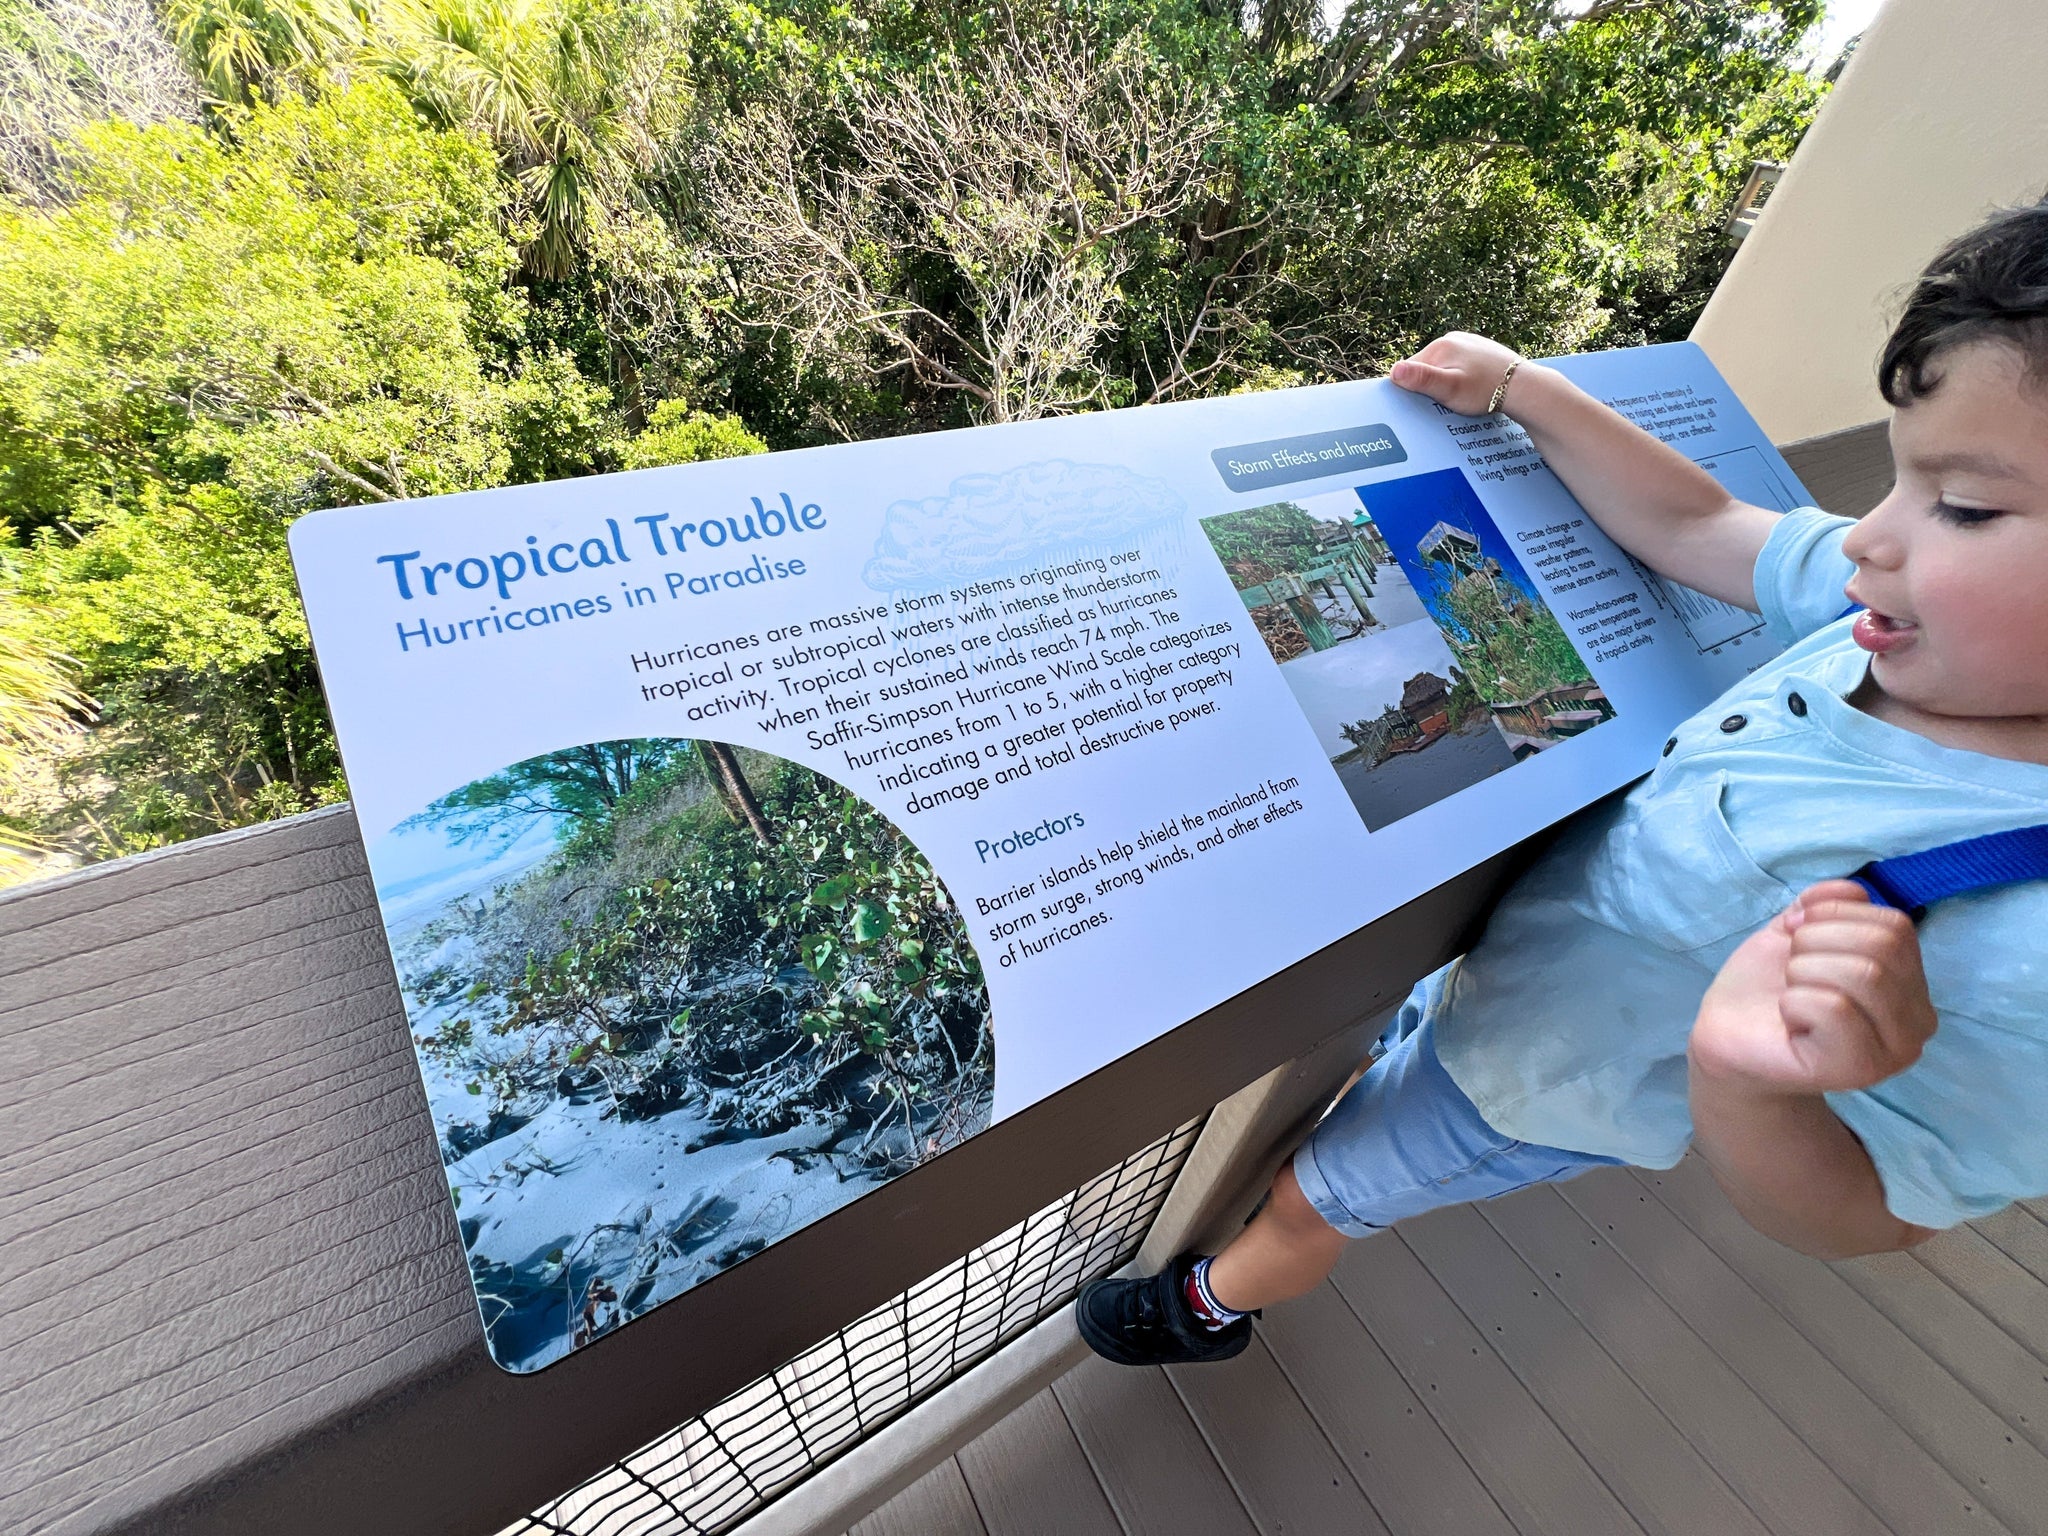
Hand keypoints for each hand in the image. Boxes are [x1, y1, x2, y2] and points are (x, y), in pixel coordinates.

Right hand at [1389, 332, 1524, 415]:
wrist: (1524, 386)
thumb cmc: (1486, 391)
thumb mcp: (1450, 389)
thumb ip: (1422, 380)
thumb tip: (1394, 371)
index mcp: (1440, 346)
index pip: (1410, 369)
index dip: (1414, 389)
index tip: (1428, 402)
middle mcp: (1452, 338)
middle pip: (1427, 367)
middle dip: (1431, 385)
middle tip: (1448, 402)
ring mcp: (1467, 341)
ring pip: (1444, 365)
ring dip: (1447, 381)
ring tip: (1463, 395)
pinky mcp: (1479, 348)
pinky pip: (1460, 364)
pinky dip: (1461, 376)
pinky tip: (1473, 387)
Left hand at [1690, 881, 1937, 1094]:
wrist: (1731, 1036)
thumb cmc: (1771, 986)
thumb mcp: (1798, 931)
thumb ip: (1828, 905)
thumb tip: (1854, 889)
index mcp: (1910, 983)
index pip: (1896, 924)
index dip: (1835, 913)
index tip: (1797, 931)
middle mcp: (1917, 1020)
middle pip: (1883, 946)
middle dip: (1816, 940)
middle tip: (1791, 968)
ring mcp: (1894, 1051)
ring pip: (1865, 974)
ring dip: (1804, 970)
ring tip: (1792, 991)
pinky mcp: (1860, 1070)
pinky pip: (1834, 1008)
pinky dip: (1795, 1001)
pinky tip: (1789, 1020)